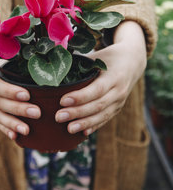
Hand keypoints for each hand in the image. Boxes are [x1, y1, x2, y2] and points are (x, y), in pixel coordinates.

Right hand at [0, 55, 40, 139]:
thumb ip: (10, 56)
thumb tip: (33, 55)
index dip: (11, 91)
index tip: (27, 95)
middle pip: (0, 103)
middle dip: (19, 109)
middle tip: (37, 113)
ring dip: (13, 124)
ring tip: (27, 130)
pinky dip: (5, 129)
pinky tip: (16, 136)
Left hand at [55, 21, 146, 135]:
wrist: (133, 62)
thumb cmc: (109, 57)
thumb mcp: (98, 57)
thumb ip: (81, 64)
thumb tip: (56, 71)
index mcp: (114, 76)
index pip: (96, 89)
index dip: (80, 97)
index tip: (63, 101)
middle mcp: (118, 91)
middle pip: (97, 105)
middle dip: (77, 113)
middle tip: (58, 117)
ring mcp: (119, 102)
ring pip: (102, 115)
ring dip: (84, 123)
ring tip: (68, 128)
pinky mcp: (117, 108)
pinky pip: (105, 119)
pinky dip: (94, 126)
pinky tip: (82, 133)